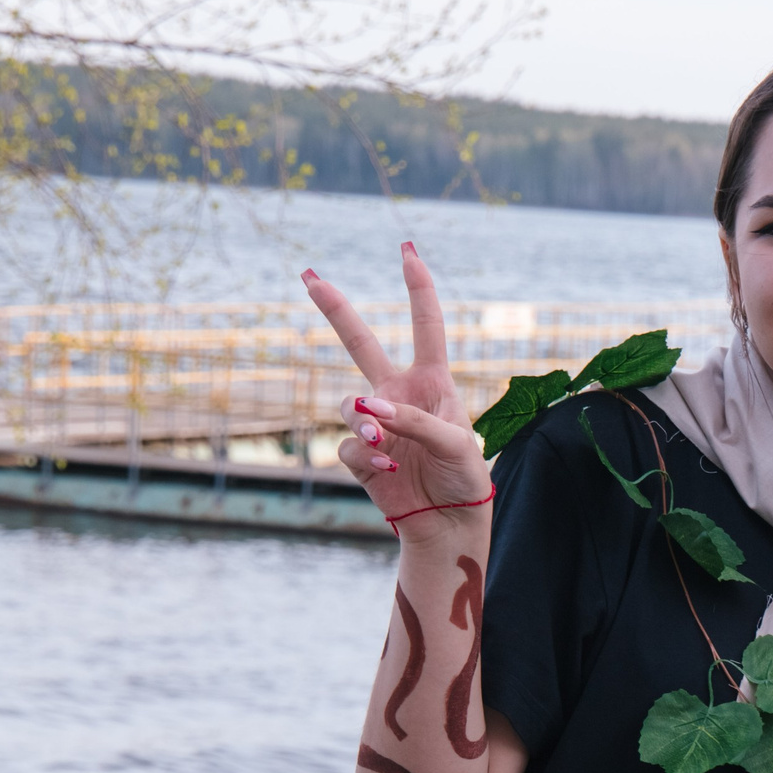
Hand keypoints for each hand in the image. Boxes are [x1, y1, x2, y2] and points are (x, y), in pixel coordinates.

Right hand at [303, 243, 489, 542]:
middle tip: (309, 275)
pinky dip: (365, 457)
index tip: (407, 250)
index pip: (426, 326)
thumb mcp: (455, 444)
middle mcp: (398, 395)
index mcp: (432, 381)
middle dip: (334, 309)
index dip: (418, 288)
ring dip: (362, 422)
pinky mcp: (359, 455)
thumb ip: (415, 421)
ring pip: (348, 406)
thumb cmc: (464, 477)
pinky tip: (387, 472)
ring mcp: (375, 423)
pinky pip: (349, 446)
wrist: (448, 522)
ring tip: (385, 446)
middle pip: (360, 343)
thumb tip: (368, 409)